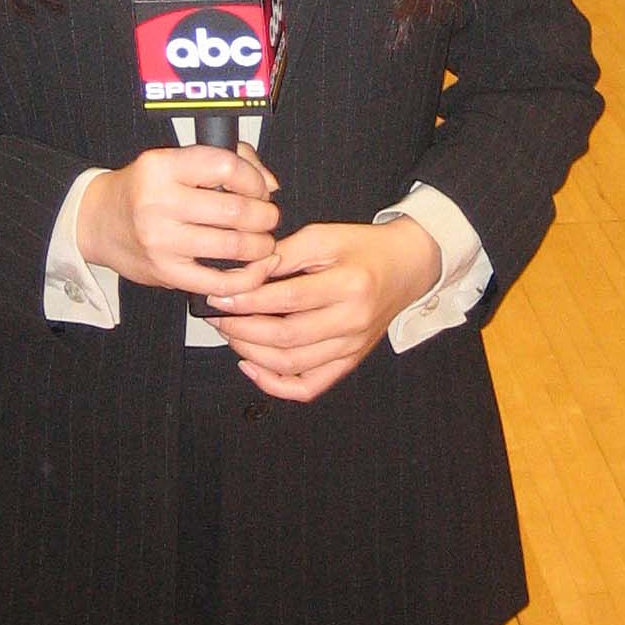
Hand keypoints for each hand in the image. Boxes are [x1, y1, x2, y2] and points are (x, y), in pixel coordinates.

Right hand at [77, 144, 279, 296]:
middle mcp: (159, 203)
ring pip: (234, 246)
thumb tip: (269, 184)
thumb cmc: (143, 190)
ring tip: (262, 241)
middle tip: (267, 218)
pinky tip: (255, 268)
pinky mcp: (166, 273)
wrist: (99, 222)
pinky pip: (220, 282)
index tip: (260, 188)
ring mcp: (161, 241)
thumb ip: (228, 160)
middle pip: (236, 210)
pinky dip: (248, 278)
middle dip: (265, 216)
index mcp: (162, 167)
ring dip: (261, 245)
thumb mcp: (175, 161)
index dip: (254, 179)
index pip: (226, 167)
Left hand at [205, 217, 441, 403]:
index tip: (218, 297)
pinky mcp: (348, 362)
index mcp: (350, 286)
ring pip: (291, 365)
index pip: (288, 299)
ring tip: (230, 333)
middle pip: (286, 338)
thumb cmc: (364, 250)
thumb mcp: (324, 237)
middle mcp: (352, 322)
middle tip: (217, 316)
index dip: (247, 301)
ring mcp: (351, 348)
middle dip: (242, 329)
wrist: (406, 267)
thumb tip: (241, 276)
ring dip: (251, 352)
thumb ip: (283, 255)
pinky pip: (309, 387)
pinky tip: (251, 366)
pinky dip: (275, 384)